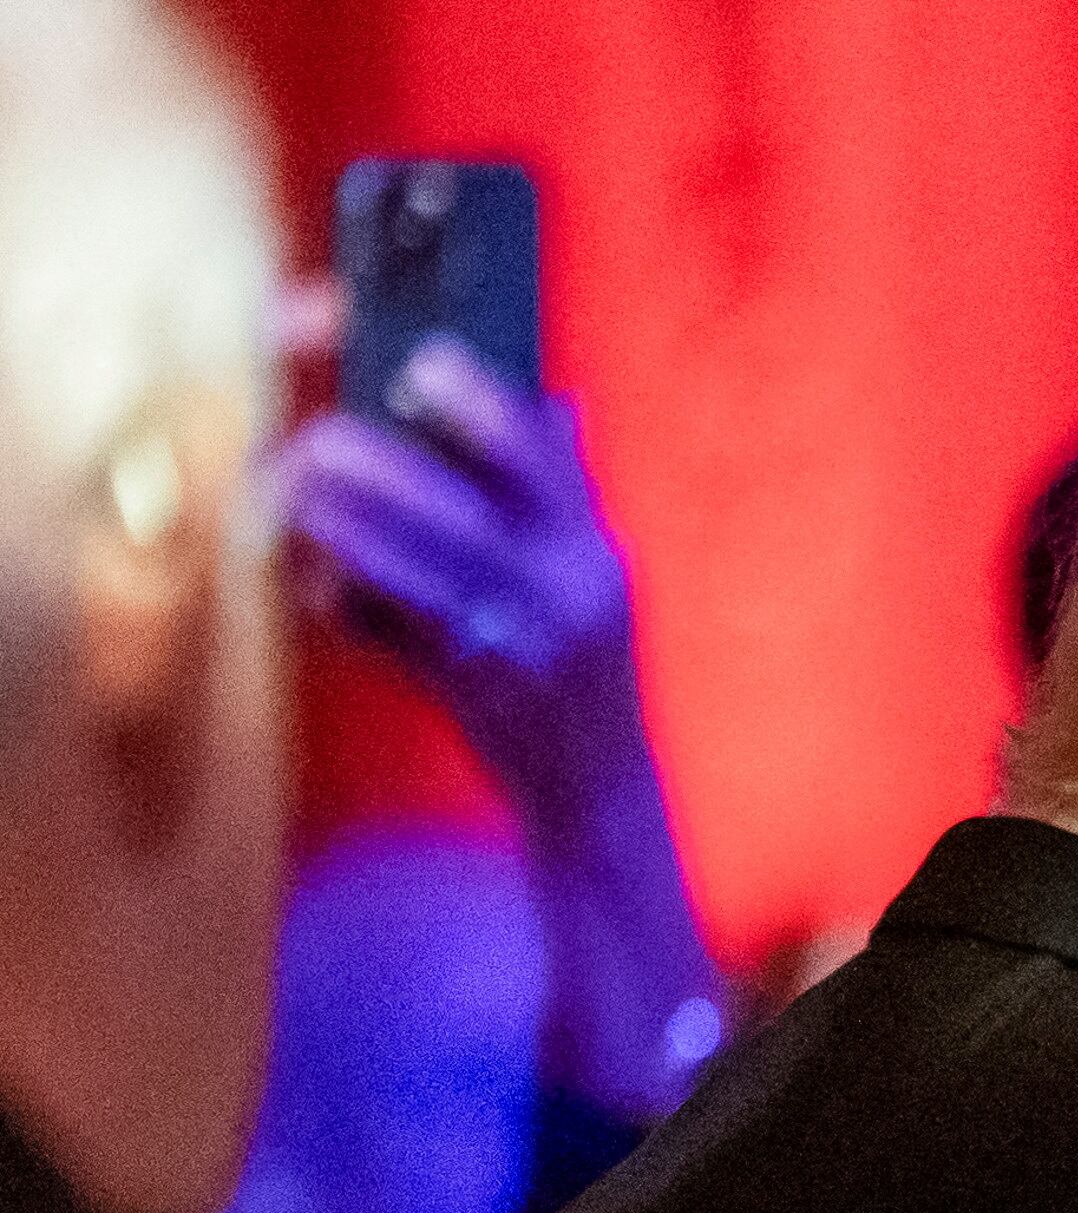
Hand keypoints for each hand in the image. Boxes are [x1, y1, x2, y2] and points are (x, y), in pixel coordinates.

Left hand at [279, 338, 644, 801]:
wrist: (602, 797)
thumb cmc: (587, 673)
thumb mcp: (601, 578)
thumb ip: (570, 494)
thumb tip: (556, 402)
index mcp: (594, 551)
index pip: (542, 459)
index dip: (477, 404)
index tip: (421, 364)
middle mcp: (562, 594)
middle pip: (458, 515)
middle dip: (376, 469)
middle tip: (314, 440)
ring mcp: (514, 645)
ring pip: (408, 571)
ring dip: (337, 525)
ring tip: (288, 494)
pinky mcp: (468, 691)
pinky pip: (387, 631)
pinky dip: (341, 598)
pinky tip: (311, 576)